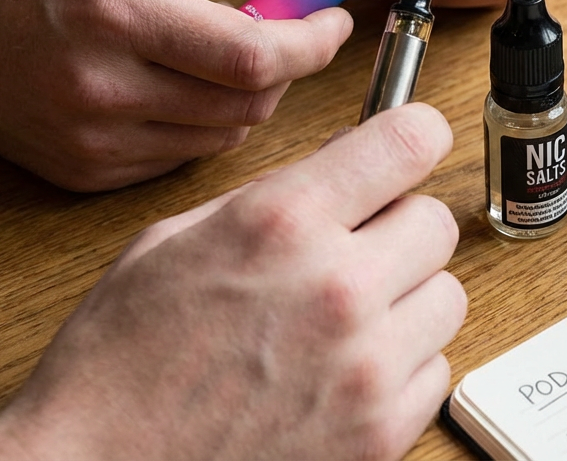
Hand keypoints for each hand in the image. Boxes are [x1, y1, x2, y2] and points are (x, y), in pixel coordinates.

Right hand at [0, 0, 351, 190]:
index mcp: (118, 14)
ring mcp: (90, 141)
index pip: (251, 55)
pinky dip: (202, 127)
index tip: (334, 19)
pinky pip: (180, 160)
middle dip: (288, 68)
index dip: (311, 42)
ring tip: (228, 54)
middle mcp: (102, 88)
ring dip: (248, 99)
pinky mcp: (82, 173)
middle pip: (247, 105)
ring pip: (222, 138)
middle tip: (289, 31)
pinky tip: (181, 89)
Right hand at [0, 104, 464, 460]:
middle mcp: (337, 289)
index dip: (415, 135)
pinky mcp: (380, 432)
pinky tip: (345, 370)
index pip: (409, 142)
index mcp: (281, 225)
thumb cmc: (119, 364)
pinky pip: (436, 370)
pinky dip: (403, 367)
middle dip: (400, 225)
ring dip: (407, 298)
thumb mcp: (172, 242)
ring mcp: (366, 367)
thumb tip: (344, 160)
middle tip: (358, 246)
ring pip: (447, 296)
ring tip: (346, 317)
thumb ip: (271, 195)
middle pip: (436, 221)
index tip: (411, 144)